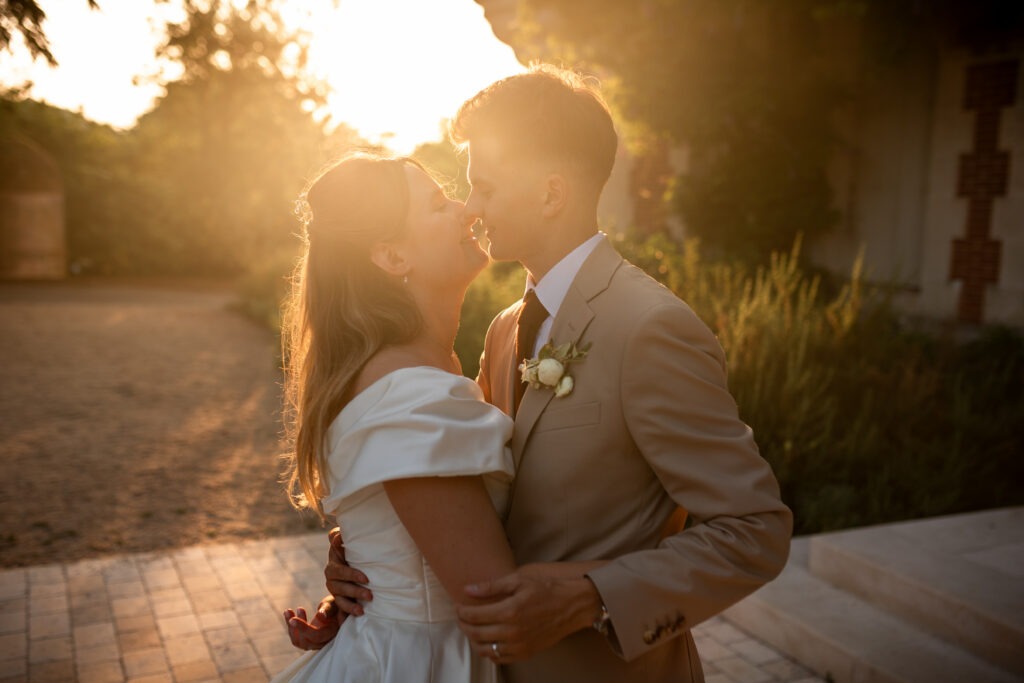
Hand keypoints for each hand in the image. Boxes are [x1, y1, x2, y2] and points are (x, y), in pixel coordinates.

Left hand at [283, 596, 340, 649]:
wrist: (339, 608)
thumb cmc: (338, 603)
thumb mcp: (335, 603)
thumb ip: (329, 609)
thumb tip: (321, 615)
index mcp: (333, 632)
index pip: (316, 636)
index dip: (304, 629)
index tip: (293, 618)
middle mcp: (325, 642)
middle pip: (306, 642)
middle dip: (296, 627)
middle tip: (289, 610)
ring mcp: (317, 643)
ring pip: (300, 642)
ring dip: (291, 628)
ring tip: (288, 611)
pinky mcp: (310, 640)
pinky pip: (298, 639)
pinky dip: (291, 628)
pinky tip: (288, 613)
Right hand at [324, 526, 371, 616]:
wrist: (355, 565)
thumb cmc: (354, 550)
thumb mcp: (348, 543)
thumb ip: (340, 537)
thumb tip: (337, 534)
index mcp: (334, 564)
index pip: (340, 571)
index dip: (351, 575)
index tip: (366, 579)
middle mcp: (332, 578)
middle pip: (340, 586)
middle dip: (355, 591)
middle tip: (370, 594)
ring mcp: (335, 590)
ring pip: (340, 599)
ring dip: (351, 605)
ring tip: (362, 609)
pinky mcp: (339, 599)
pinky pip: (340, 609)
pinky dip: (346, 613)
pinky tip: (355, 616)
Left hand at [455, 564, 602, 661]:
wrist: (573, 606)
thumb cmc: (547, 590)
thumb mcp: (520, 580)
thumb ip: (492, 586)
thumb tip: (468, 589)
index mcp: (509, 611)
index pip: (474, 616)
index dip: (461, 611)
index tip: (458, 606)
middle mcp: (512, 631)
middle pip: (476, 634)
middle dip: (464, 625)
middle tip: (461, 616)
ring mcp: (519, 645)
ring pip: (485, 649)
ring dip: (473, 640)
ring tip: (472, 628)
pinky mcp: (526, 653)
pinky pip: (499, 657)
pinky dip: (488, 651)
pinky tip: (487, 640)